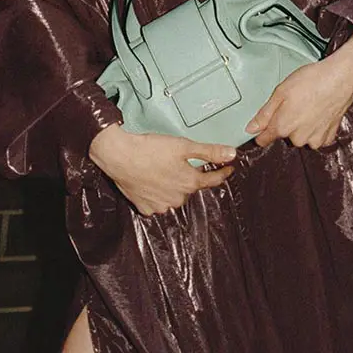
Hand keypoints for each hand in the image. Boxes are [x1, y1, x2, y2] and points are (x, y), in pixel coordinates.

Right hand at [88, 123, 235, 215]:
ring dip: (174, 186)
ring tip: (164, 169)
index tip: (228, 168)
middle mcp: (177, 198)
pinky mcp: (145, 207)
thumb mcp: (184, 146)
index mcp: (189, 183)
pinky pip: (157, 202)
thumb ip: (210, 152)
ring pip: (174, 196)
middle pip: (190, 187)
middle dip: (190, 176)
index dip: (222, 173)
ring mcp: (161, 205)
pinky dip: (157, 193)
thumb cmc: (151, 149)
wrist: (120, 156)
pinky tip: (152, 181)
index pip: (212, 180)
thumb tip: (232, 154)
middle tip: (182, 162)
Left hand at [245, 30, 352, 149]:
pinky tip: (318, 111)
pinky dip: (316, 127)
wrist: (341, 78)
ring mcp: (315, 139)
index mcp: (283, 126)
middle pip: (284, 135)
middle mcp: (299, 138)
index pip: (264, 139)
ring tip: (308, 105)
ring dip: (302, 126)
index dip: (261, 132)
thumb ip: (264, 114)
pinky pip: (316, 136)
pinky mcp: (329, 137)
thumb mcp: (280, 92)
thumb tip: (251, 129)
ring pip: (301, 136)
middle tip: (293, 103)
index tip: (261, 127)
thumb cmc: (312, 81)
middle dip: (286, 122)